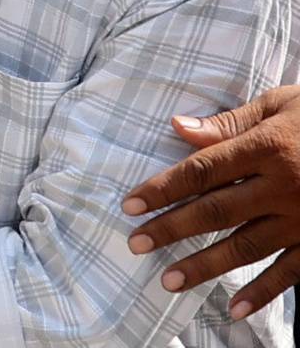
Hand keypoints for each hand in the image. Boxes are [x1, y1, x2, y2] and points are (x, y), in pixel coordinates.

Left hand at [124, 85, 299, 317]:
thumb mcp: (280, 105)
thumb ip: (230, 122)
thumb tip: (178, 127)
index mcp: (267, 148)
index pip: (202, 170)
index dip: (163, 188)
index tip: (129, 205)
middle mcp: (282, 186)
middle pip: (216, 211)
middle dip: (172, 229)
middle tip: (136, 244)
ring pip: (246, 246)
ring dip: (206, 266)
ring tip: (169, 280)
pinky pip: (291, 271)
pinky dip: (263, 293)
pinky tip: (234, 308)